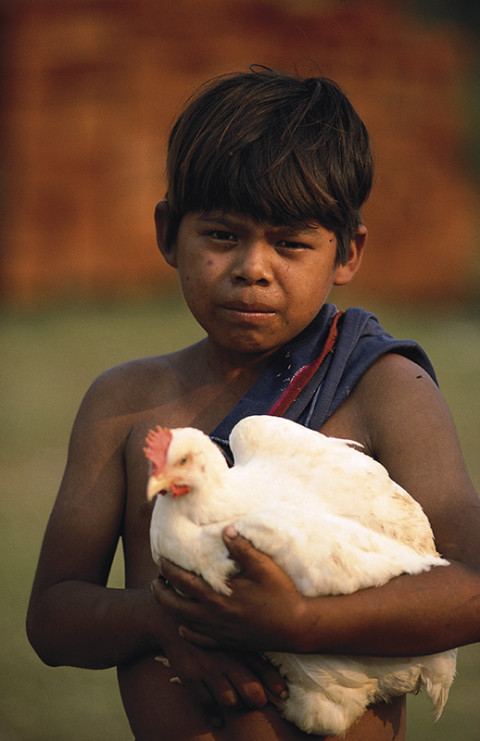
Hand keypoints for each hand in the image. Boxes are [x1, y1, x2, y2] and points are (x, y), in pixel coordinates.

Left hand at [152, 526, 307, 651]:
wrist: (297, 627)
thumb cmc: (281, 594)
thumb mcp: (264, 567)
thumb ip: (243, 548)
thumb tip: (226, 530)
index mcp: (218, 596)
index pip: (183, 582)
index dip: (169, 570)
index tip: (161, 560)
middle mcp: (214, 617)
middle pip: (175, 606)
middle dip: (161, 593)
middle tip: (156, 582)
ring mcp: (220, 633)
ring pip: (184, 623)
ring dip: (172, 610)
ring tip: (167, 598)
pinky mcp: (228, 643)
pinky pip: (200, 640)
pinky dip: (188, 633)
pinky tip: (185, 627)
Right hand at [157, 613, 288, 728]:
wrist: (172, 619)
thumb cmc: (209, 626)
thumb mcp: (231, 630)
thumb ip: (252, 645)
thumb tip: (277, 661)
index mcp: (239, 643)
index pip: (264, 668)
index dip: (275, 685)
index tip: (283, 695)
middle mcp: (226, 657)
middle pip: (251, 690)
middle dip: (258, 700)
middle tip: (259, 701)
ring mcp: (208, 668)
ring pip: (230, 700)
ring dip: (236, 704)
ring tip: (238, 701)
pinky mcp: (190, 676)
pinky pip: (206, 703)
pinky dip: (215, 714)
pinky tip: (219, 719)